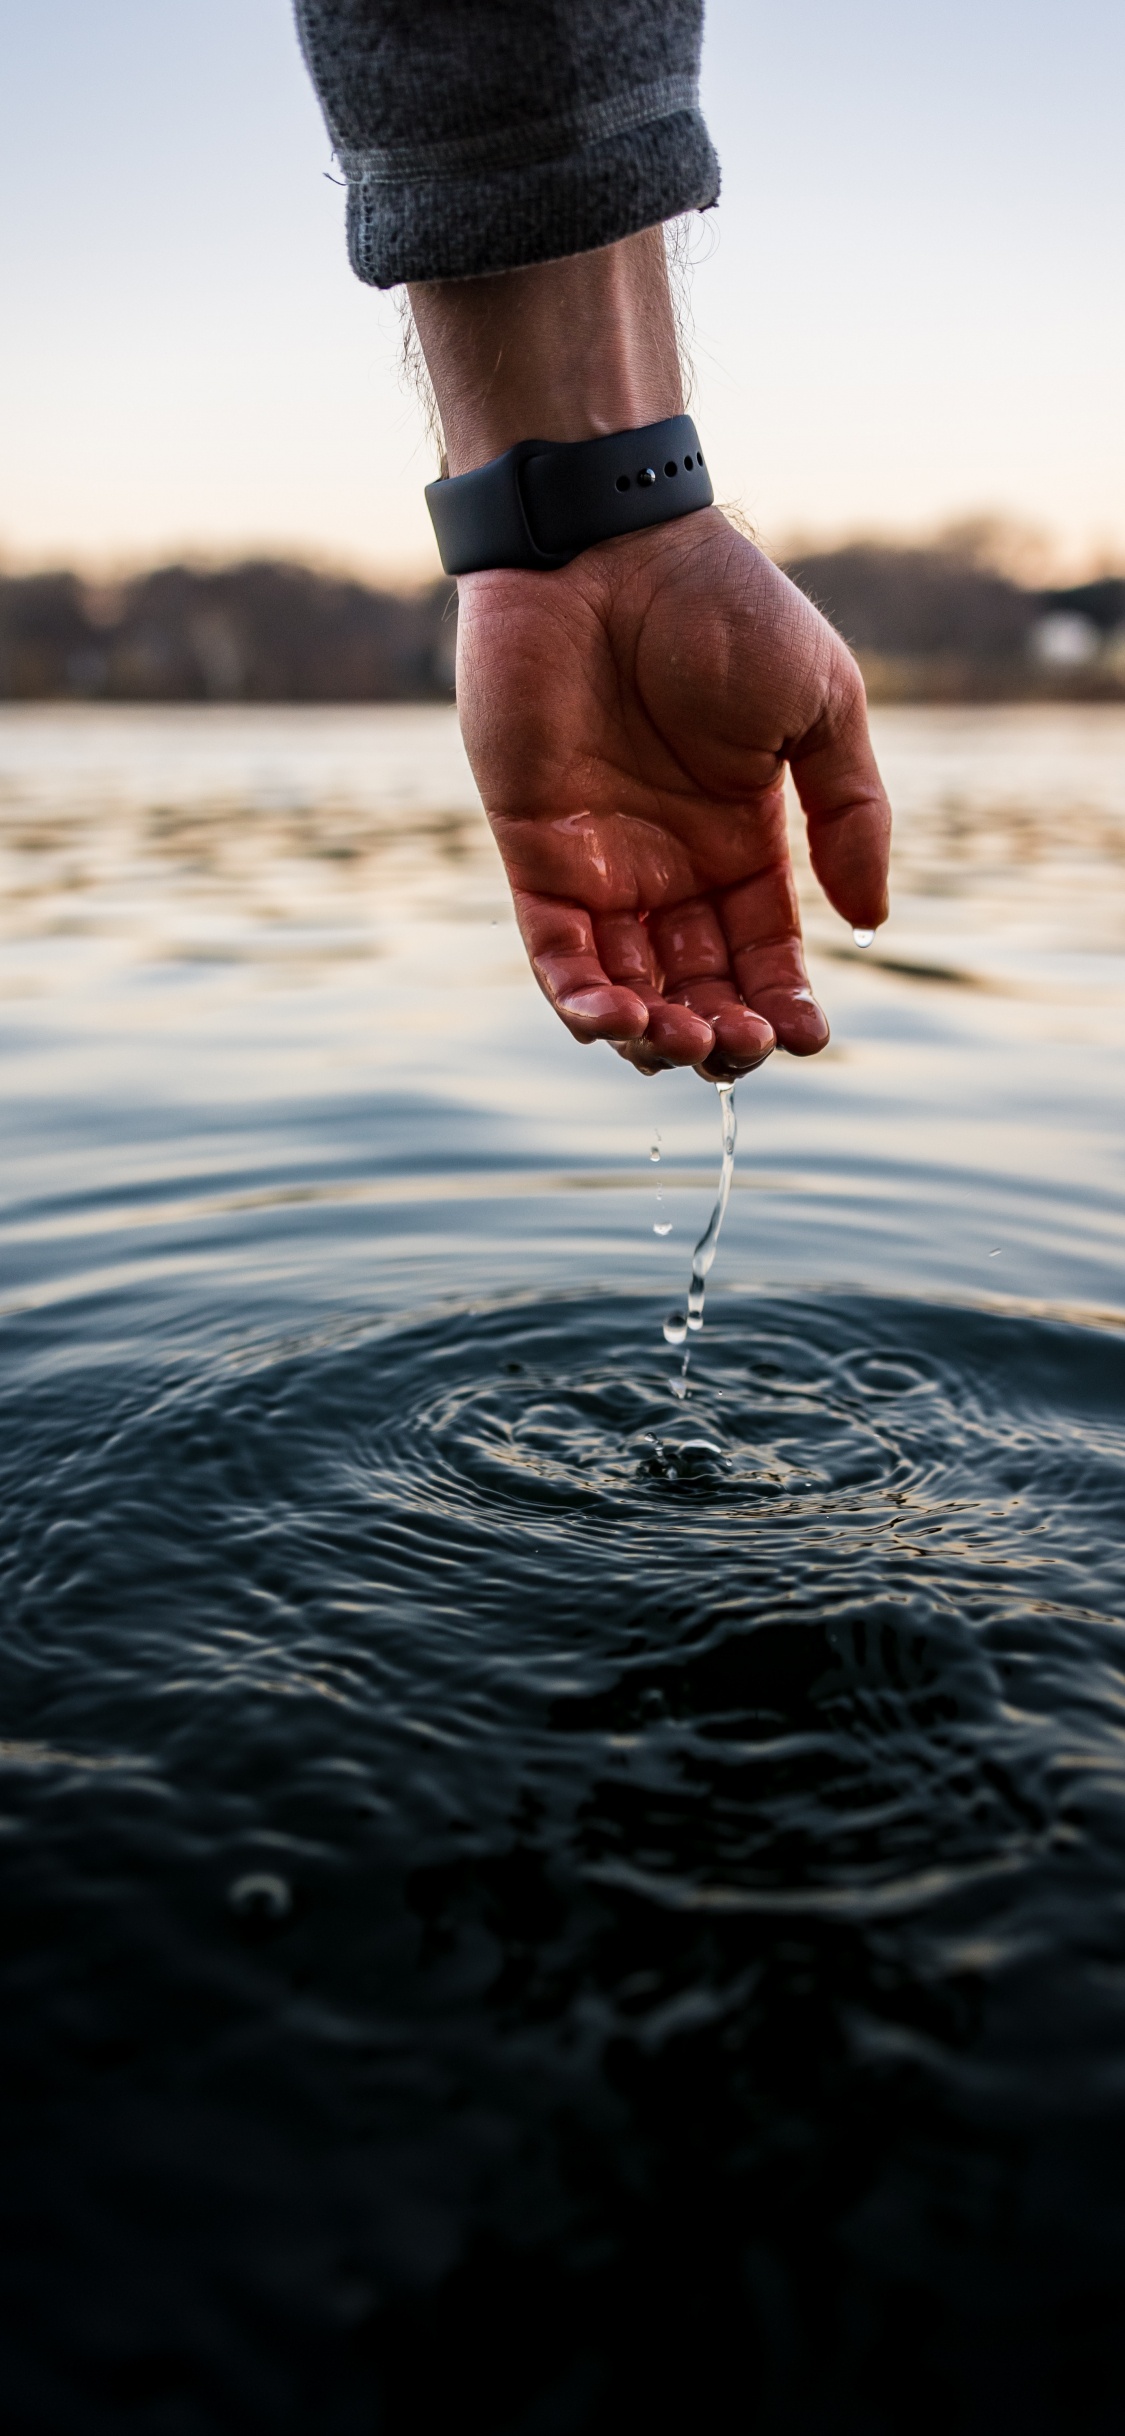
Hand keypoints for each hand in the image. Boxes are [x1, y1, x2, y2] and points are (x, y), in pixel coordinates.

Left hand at [455, 510, 890, 1075]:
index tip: (810, 1036)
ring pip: (625, 989)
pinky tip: (614, 1021)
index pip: (762, 955)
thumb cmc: (722, 606)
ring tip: (683, 1038)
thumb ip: (851, 813)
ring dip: (654, 1034)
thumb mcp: (821, 706)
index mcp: (742, 843)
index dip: (784, 1006)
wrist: (608, 545)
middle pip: (696, 988)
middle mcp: (671, 868)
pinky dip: (579, 999)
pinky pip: (554, 952)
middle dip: (721, 1035)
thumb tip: (872, 921)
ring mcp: (600, 864)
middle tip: (740, 1045)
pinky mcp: (534, 852)